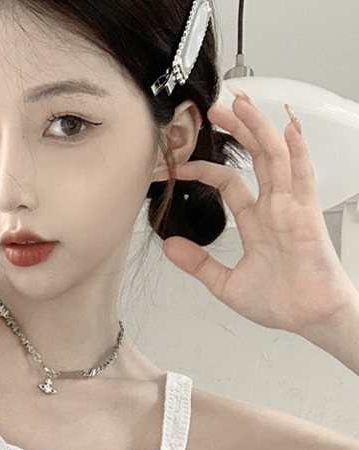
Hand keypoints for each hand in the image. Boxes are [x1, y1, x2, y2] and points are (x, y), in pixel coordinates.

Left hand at [162, 91, 356, 337]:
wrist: (309, 317)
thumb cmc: (279, 302)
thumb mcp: (225, 283)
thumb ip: (198, 263)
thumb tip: (168, 246)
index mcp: (256, 221)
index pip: (228, 183)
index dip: (203, 170)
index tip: (177, 165)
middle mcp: (274, 207)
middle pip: (254, 158)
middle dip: (236, 130)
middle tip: (214, 107)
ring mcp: (292, 206)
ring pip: (274, 157)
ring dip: (258, 129)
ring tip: (240, 103)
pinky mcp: (307, 214)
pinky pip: (303, 176)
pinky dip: (297, 151)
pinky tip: (287, 128)